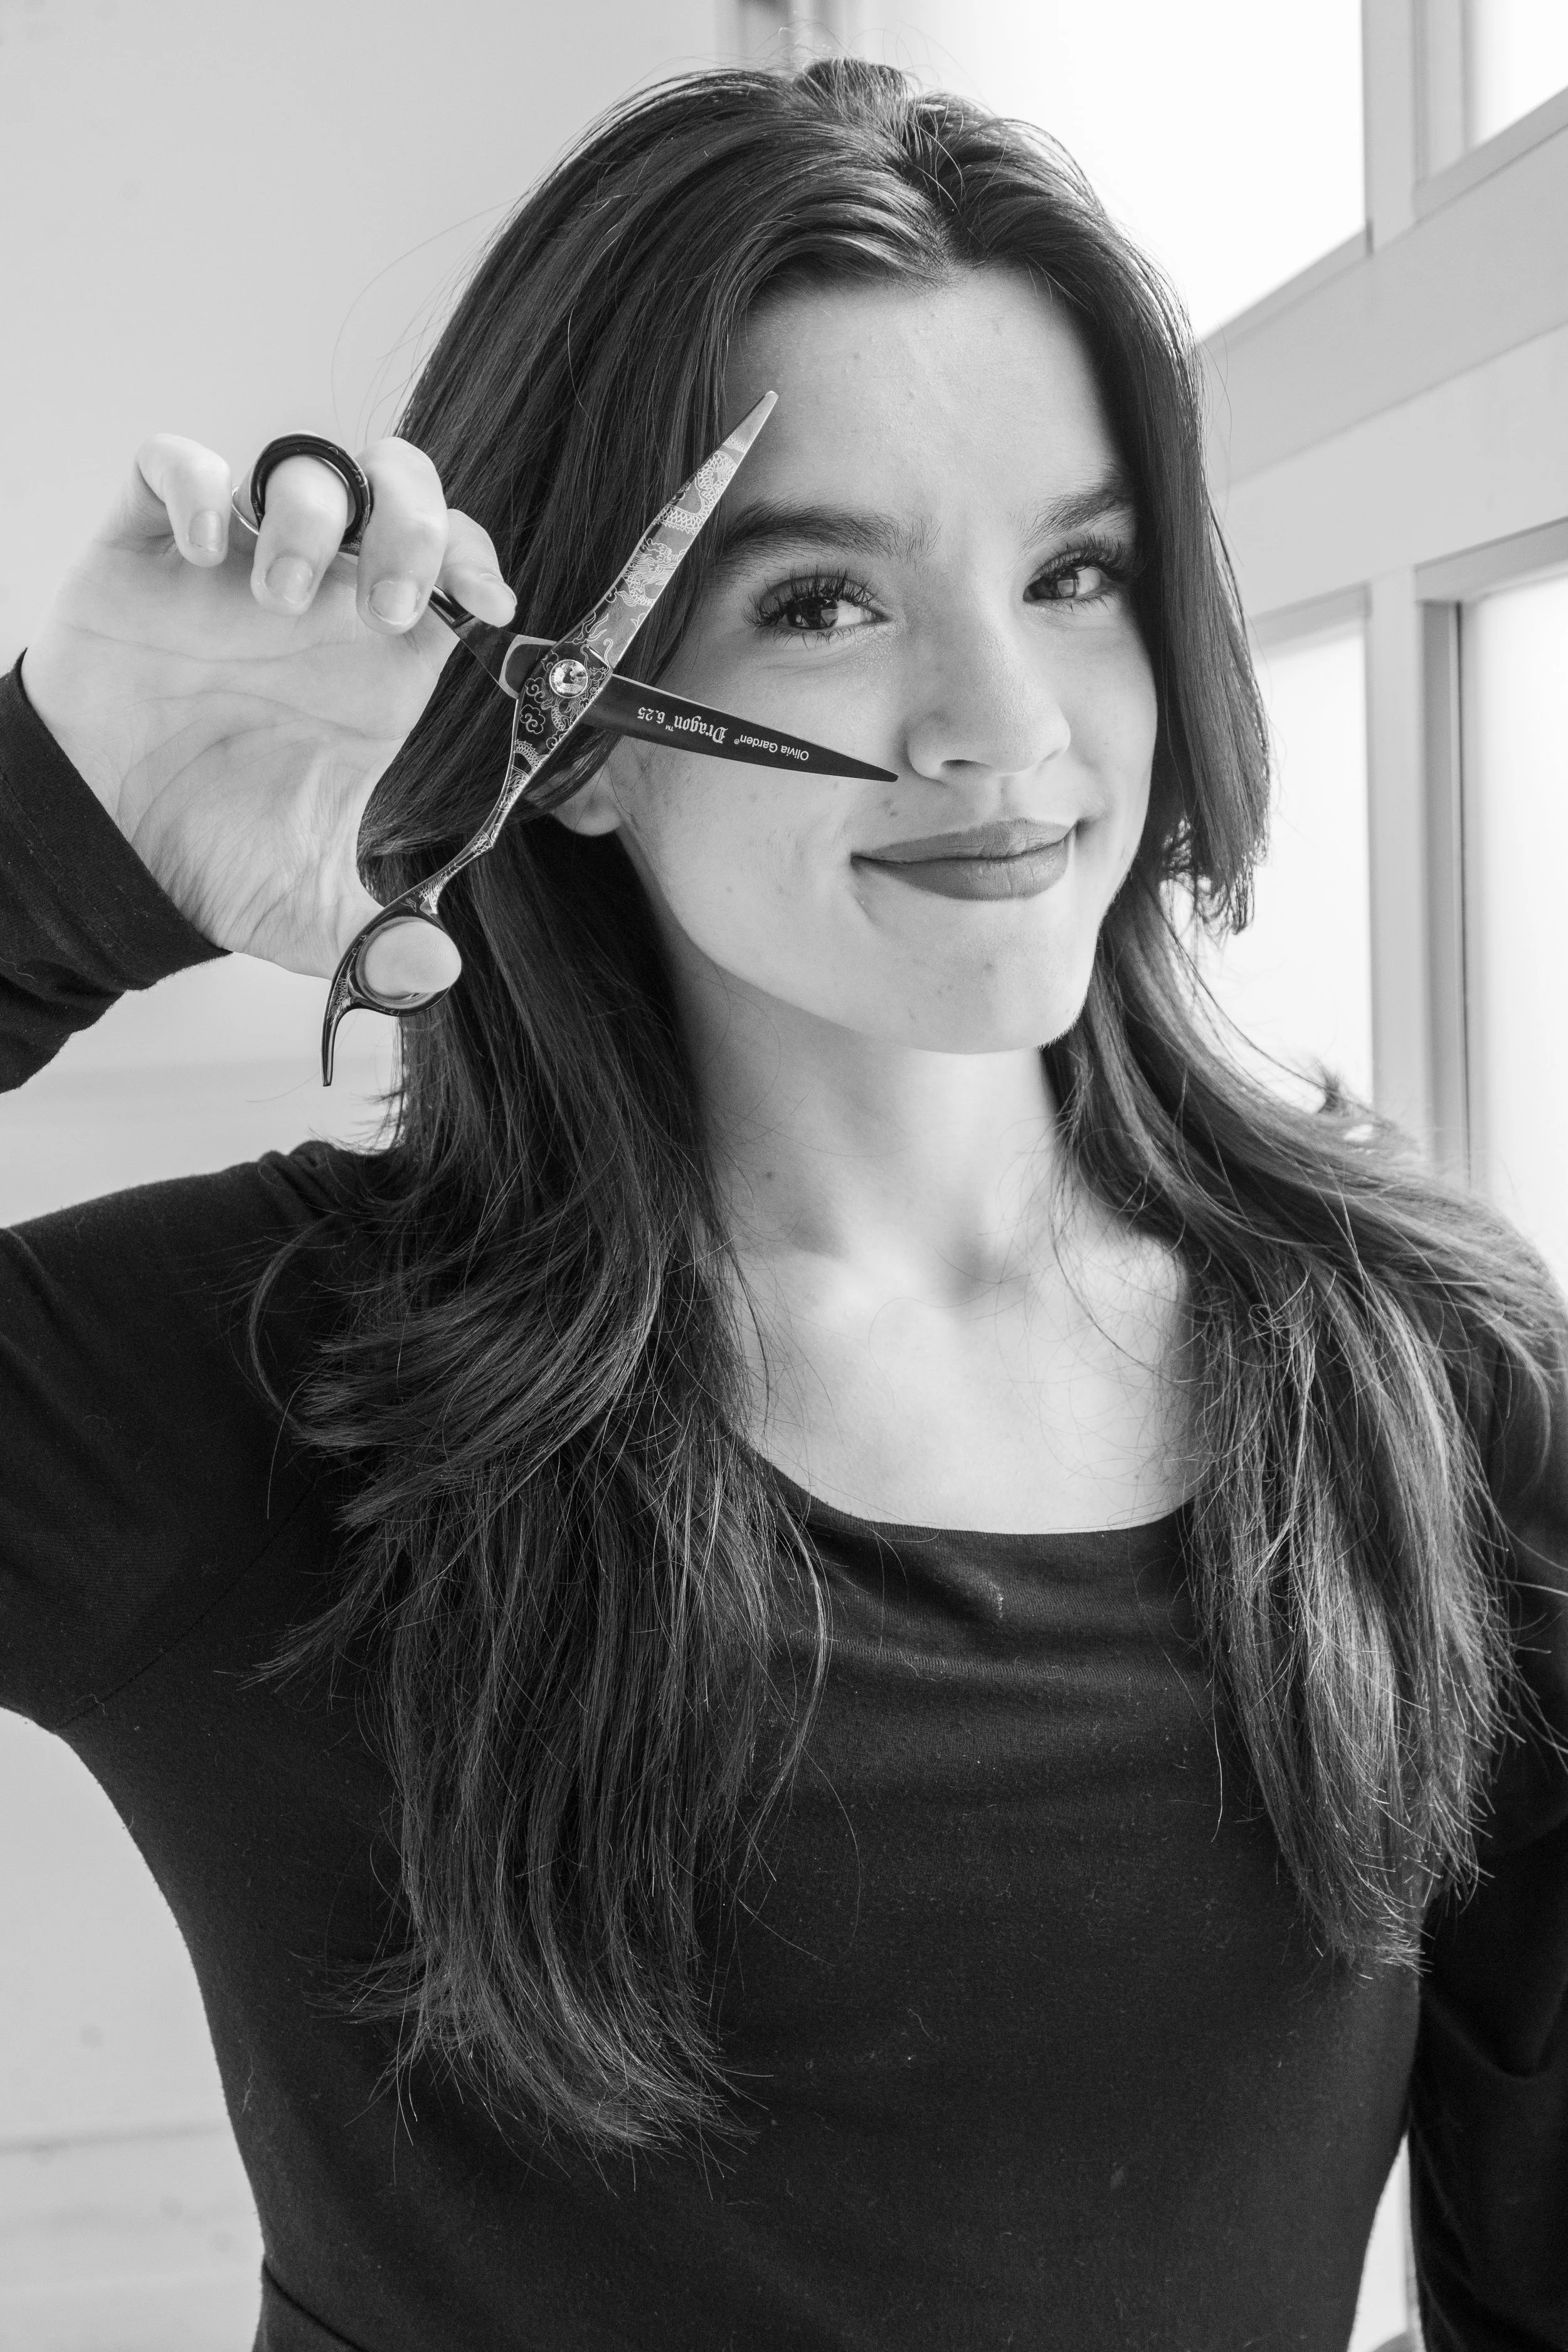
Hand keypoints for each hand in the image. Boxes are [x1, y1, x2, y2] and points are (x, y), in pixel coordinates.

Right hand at [19, 434, 517, 999]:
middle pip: (397, 489)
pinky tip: (200, 552)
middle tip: (388, 606)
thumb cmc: (206, 856)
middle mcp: (318, 600)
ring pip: (300, 468)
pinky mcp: (146, 549)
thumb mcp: (303, 912)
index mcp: (375, 662)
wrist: (97, 848)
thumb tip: (437, 970)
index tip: (489, 608)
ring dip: (309, 517)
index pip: (454, 568)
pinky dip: (195, 485)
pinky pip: (174, 464)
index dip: (478, 564)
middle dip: (412, 522)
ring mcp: (233, 567)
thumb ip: (376, 940)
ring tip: (279, 603)